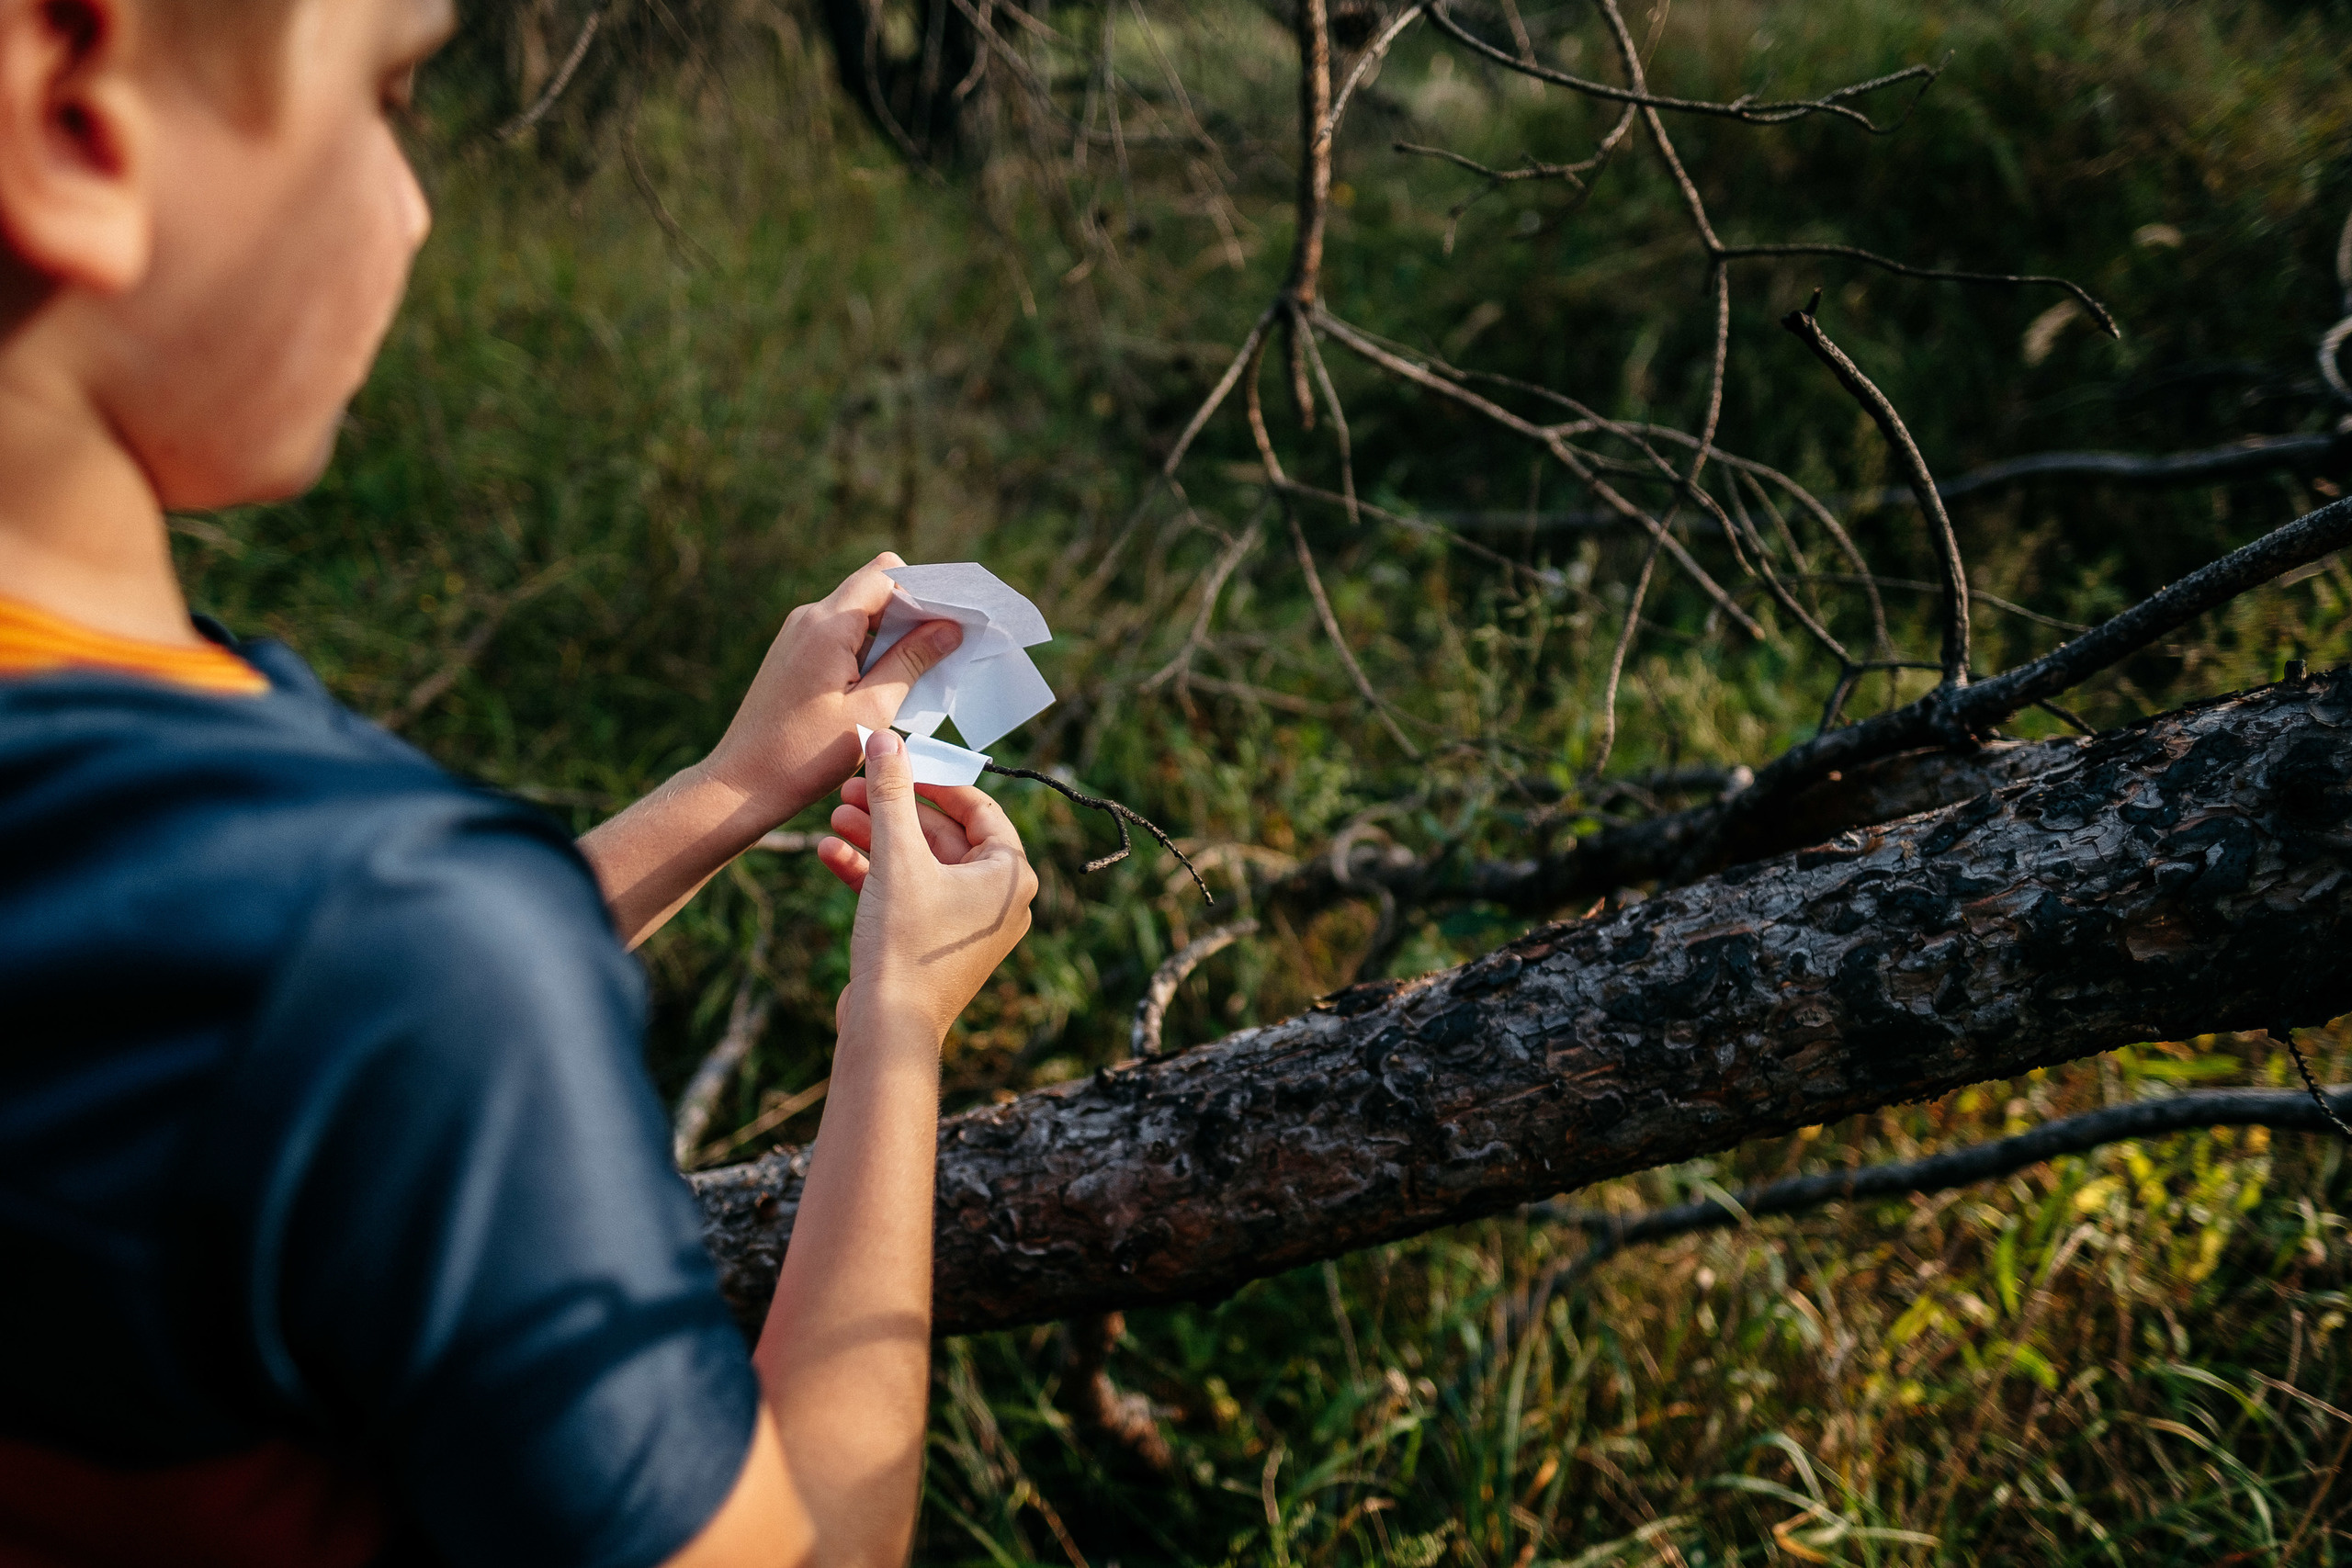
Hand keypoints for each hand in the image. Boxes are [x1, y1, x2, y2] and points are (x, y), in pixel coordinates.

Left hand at [702, 552, 964, 826]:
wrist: (742, 783)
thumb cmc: (807, 754)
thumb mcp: (873, 710)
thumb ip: (912, 661)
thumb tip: (949, 628)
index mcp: (828, 624)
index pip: (886, 574)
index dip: (923, 591)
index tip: (950, 620)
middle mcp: (808, 618)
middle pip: (873, 590)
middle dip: (912, 614)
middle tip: (943, 649)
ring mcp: (796, 635)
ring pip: (858, 614)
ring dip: (890, 636)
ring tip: (916, 675)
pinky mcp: (792, 654)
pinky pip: (839, 636)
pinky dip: (867, 651)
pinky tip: (882, 687)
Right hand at [820, 730, 1037, 1039]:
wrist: (887, 1029)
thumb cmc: (904, 944)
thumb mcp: (897, 856)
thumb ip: (891, 794)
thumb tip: (886, 741)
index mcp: (1010, 874)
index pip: (978, 807)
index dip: (932, 778)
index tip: (893, 761)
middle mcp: (997, 899)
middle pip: (943, 835)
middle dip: (893, 809)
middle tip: (850, 788)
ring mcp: (965, 925)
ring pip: (919, 864)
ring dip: (876, 837)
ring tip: (833, 816)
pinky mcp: (933, 944)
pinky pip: (907, 895)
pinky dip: (873, 874)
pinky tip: (830, 853)